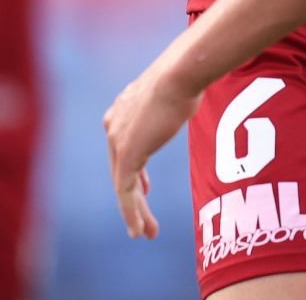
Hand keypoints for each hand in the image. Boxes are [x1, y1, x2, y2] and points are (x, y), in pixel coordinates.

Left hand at [103, 67, 201, 240]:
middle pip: (121, 169)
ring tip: (145, 233)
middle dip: (135, 197)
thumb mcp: (176, 88)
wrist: (181, 72)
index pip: (123, 148)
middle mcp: (114, 125)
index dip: (136, 172)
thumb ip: (173, 99)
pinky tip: (139, 228)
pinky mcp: (127, 155)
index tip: (147, 189)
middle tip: (143, 220)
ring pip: (123, 185)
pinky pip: (126, 191)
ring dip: (134, 212)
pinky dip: (132, 213)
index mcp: (122, 109)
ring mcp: (118, 140)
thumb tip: (192, 90)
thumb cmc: (188, 72)